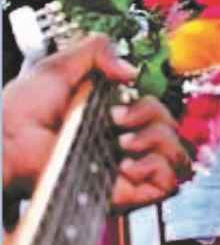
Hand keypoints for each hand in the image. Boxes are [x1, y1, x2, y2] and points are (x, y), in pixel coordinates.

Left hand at [2, 33, 192, 210]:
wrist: (6, 145)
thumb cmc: (19, 113)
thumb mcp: (57, 67)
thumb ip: (95, 51)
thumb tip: (131, 71)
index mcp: (114, 117)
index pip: (157, 111)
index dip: (149, 102)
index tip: (124, 94)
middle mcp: (124, 143)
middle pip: (172, 129)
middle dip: (153, 116)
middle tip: (117, 119)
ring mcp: (126, 169)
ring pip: (177, 155)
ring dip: (158, 141)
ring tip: (123, 142)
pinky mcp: (124, 193)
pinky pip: (167, 184)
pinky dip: (156, 168)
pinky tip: (128, 163)